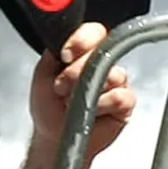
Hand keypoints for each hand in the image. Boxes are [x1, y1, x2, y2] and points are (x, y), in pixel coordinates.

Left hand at [29, 22, 135, 161]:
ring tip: (74, 103)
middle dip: (79, 71)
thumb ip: (54, 53)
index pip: (94, 32)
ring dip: (90, 90)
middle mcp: (103, 63)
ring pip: (114, 74)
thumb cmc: (49, 105)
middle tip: (61, 87)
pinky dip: (103, 105)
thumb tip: (67, 43)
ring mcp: (117, 82)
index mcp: (85, 51)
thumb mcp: (42, 73)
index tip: (65, 55)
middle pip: (104, 52)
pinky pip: (121, 96)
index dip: (81, 41)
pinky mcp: (125, 103)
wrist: (54, 136)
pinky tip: (92, 113)